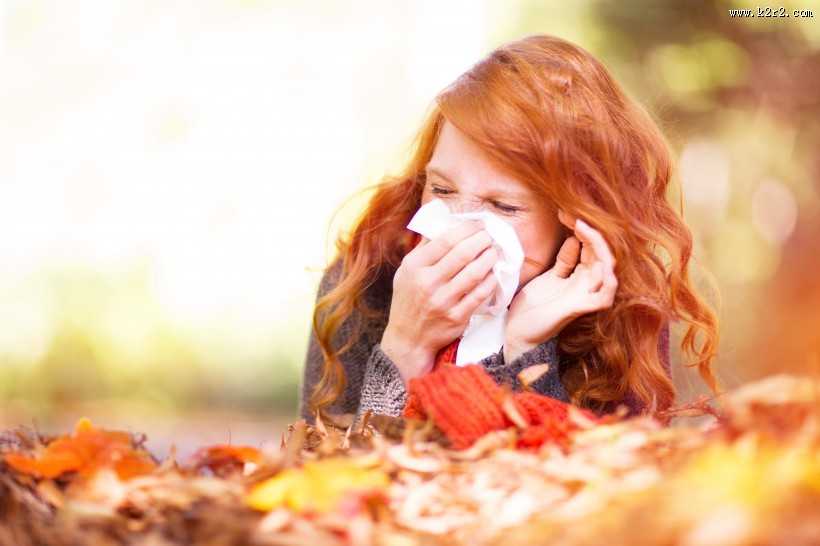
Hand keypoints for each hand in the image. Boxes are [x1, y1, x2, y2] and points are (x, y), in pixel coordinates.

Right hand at [381, 221, 498, 385]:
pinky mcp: (456, 317)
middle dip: (481, 240)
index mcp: (415, 267)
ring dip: (489, 258)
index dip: (466, 229)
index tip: (476, 225)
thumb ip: (424, 248)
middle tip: (489, 237)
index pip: (445, 240)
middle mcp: (427, 283)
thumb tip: (444, 222)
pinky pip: (480, 295)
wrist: (408, 338)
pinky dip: (491, 281)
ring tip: (494, 251)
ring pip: (474, 273)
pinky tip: (494, 273)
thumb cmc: (409, 298)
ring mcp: (442, 301)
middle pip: (462, 254)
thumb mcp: (406, 271)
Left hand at [503, 212, 617, 362]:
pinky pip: (605, 295)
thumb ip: (564, 260)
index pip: (590, 246)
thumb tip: (574, 239)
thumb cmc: (532, 307)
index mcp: (580, 276)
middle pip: (601, 252)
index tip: (564, 213)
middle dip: (589, 230)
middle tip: (571, 215)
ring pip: (608, 268)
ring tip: (583, 228)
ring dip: (599, 245)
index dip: (581, 228)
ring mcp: (586, 296)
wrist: (518, 332)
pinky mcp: (581, 308)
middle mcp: (587, 285)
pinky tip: (600, 262)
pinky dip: (607, 279)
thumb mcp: (549, 276)